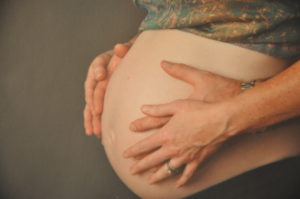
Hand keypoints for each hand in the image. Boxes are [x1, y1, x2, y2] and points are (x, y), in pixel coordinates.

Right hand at [83, 43, 131, 136]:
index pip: (97, 66)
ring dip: (91, 119)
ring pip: (90, 105)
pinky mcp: (99, 101)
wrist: (124, 64)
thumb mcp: (126, 51)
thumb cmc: (126, 57)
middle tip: (96, 112)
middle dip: (94, 102)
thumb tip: (119, 47)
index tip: (101, 76)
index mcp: (100, 63)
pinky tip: (96, 134)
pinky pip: (94, 112)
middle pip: (92, 90)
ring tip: (93, 131)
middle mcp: (95, 78)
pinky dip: (94, 122)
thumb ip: (123, 50)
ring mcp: (96, 91)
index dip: (98, 70)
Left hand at [124, 61, 241, 185]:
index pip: (144, 146)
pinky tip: (178, 184)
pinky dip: (182, 179)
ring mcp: (185, 156)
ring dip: (157, 175)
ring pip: (167, 170)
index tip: (125, 156)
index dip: (133, 151)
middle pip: (152, 160)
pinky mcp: (197, 159)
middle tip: (132, 171)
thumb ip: (158, 109)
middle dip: (140, 166)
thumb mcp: (176, 106)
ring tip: (150, 180)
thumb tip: (143, 108)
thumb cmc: (199, 110)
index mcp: (166, 135)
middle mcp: (173, 148)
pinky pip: (188, 173)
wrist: (221, 120)